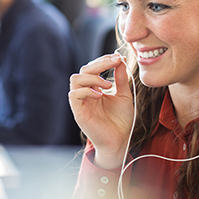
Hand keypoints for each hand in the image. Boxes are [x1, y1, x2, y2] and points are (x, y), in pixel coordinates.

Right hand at [69, 53, 133, 168]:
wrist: (120, 141)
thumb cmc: (121, 121)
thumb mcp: (124, 95)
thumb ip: (121, 78)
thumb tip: (121, 60)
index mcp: (94, 88)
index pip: (93, 68)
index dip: (103, 60)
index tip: (118, 57)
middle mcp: (85, 93)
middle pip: (84, 70)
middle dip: (99, 63)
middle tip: (115, 61)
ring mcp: (81, 102)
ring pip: (75, 79)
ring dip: (92, 77)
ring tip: (108, 84)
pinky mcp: (78, 112)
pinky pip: (74, 95)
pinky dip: (86, 91)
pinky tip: (100, 95)